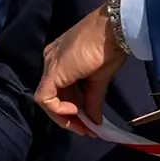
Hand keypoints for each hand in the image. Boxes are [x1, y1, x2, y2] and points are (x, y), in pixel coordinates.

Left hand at [37, 5, 127, 132]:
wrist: (113, 30)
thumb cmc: (110, 48)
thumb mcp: (100, 78)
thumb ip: (93, 100)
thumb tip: (95, 122)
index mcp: (61, 59)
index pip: (61, 89)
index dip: (74, 108)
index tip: (89, 122)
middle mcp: (51, 61)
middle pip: (54, 96)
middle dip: (70, 117)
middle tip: (88, 130)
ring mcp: (49, 65)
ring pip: (47, 100)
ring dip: (65, 118)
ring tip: (85, 126)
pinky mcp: (52, 72)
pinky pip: (45, 99)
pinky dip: (59, 111)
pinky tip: (77, 112)